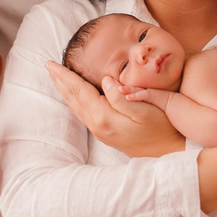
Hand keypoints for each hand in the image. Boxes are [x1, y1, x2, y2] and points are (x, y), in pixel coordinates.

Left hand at [44, 61, 183, 157]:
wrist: (169, 152)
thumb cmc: (162, 128)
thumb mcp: (145, 108)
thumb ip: (122, 95)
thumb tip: (105, 81)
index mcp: (103, 116)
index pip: (79, 90)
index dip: (64, 76)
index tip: (50, 63)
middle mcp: (97, 125)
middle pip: (73, 98)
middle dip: (59, 81)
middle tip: (47, 66)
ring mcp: (100, 131)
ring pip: (76, 107)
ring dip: (65, 91)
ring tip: (56, 78)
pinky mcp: (106, 133)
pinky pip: (83, 112)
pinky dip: (74, 100)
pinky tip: (75, 96)